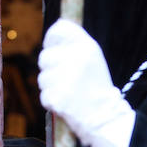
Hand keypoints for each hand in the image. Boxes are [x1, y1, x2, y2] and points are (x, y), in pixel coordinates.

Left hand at [37, 19, 135, 146]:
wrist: (105, 117)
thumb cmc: (96, 87)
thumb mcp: (92, 58)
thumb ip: (74, 44)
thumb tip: (54, 31)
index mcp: (87, 46)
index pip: (59, 29)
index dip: (51, 39)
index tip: (52, 47)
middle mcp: (76, 59)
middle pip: (44, 56)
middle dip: (50, 68)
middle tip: (66, 79)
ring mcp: (66, 79)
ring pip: (42, 77)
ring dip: (51, 86)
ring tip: (69, 92)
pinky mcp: (57, 97)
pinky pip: (44, 95)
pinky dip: (52, 101)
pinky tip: (66, 103)